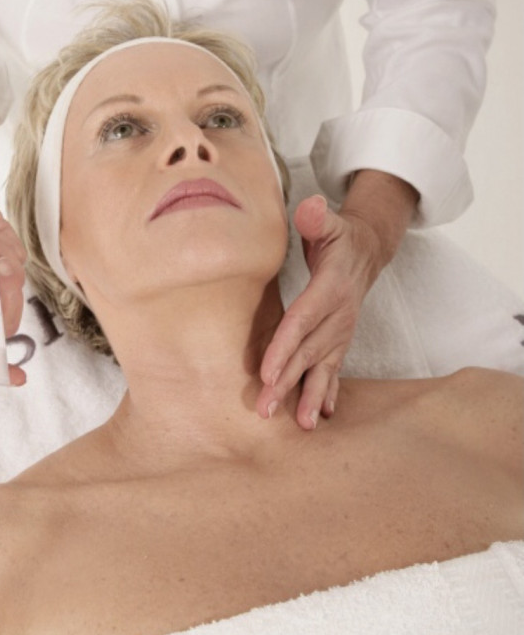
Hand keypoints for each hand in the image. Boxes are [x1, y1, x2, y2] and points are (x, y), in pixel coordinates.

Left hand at [256, 194, 384, 428]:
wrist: (367, 251)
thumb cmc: (338, 237)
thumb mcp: (329, 222)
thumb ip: (318, 219)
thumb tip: (311, 210)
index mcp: (331, 288)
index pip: (303, 321)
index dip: (286, 346)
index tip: (268, 371)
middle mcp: (339, 315)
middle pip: (309, 352)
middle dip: (288, 382)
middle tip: (267, 408)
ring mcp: (341, 332)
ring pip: (323, 368)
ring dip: (309, 397)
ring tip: (301, 425)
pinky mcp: (340, 341)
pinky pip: (334, 370)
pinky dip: (328, 394)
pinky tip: (321, 416)